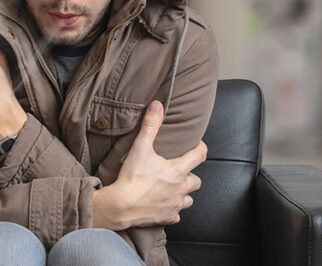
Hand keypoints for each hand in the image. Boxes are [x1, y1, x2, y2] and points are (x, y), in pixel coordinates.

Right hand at [91, 100, 206, 229]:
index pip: (200, 155)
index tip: (197, 146)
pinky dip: (172, 209)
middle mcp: (181, 188)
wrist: (121, 205)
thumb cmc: (132, 178)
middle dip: (190, 175)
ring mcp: (175, 204)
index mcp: (178, 170)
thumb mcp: (140, 147)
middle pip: (197, 181)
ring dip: (183, 193)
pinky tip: (163, 205)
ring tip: (173, 189)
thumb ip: (150, 125)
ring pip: (188, 199)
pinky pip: (176, 214)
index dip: (200, 148)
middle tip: (180, 171)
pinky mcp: (167, 217)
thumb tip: (158, 105)